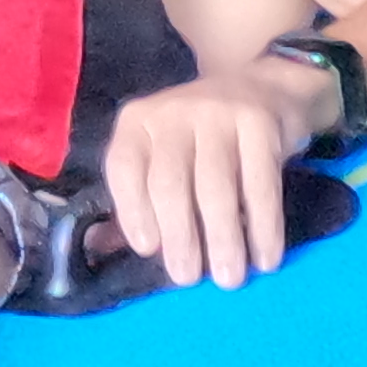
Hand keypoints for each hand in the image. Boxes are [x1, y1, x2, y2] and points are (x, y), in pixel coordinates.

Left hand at [98, 78, 301, 288]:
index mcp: (138, 122)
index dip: (132, 210)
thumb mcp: (162, 154)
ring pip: (215, 186)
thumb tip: (102, 250)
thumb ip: (137, 199)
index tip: (147, 250)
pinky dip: (263, 227)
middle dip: (179, 236)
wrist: (263, 88)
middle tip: (188, 278)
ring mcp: (218, 113)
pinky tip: (265, 257)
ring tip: (229, 278)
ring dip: (222, 239)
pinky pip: (260, 185)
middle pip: (169, 182)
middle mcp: (172, 112)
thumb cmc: (202, 140)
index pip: (125, 167)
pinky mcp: (260, 123)